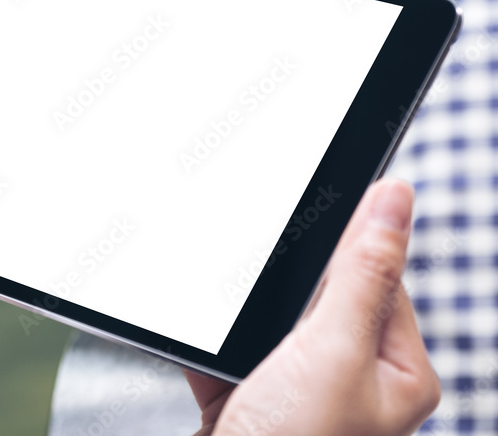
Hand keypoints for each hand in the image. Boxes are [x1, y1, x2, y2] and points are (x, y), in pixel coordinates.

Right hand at [184, 179, 439, 434]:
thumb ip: (362, 271)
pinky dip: (213, 349)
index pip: (381, 278)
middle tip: (262, 281)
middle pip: (320, 299)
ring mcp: (301, 396)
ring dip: (243, 318)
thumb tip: (395, 198)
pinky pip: (232, 356)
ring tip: (239, 337)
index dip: (347, 241)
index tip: (312, 203)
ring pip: (271, 326)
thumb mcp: (334, 348)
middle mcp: (354, 384)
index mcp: (397, 371)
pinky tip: (205, 352)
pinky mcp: (253, 405)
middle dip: (283, 286)